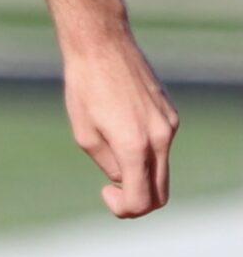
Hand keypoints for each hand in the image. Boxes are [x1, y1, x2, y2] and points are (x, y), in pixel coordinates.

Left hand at [63, 29, 177, 216]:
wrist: (102, 46)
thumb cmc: (85, 89)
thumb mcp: (85, 135)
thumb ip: (109, 164)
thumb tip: (125, 180)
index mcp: (135, 146)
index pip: (141, 199)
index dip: (123, 209)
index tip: (105, 193)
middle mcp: (161, 137)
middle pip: (160, 193)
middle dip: (138, 202)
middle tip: (111, 191)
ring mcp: (170, 125)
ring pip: (162, 169)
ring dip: (140, 174)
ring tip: (109, 151)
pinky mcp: (171, 114)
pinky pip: (162, 146)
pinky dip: (145, 153)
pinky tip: (120, 130)